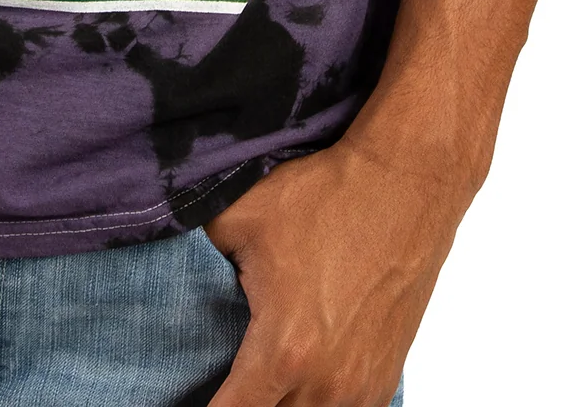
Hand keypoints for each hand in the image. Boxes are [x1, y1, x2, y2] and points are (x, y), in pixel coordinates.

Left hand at [203, 141, 467, 406]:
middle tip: (222, 379)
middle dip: (243, 403)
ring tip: (257, 379)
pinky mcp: (384, 381)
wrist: (405, 186)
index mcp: (283, 351)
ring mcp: (361, 389)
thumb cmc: (327, 198)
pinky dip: (313, 403)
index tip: (183, 395)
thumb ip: (195, 258)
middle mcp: (326, 385)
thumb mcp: (241, 217)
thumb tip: (167, 270)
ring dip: (280, 403)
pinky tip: (294, 384)